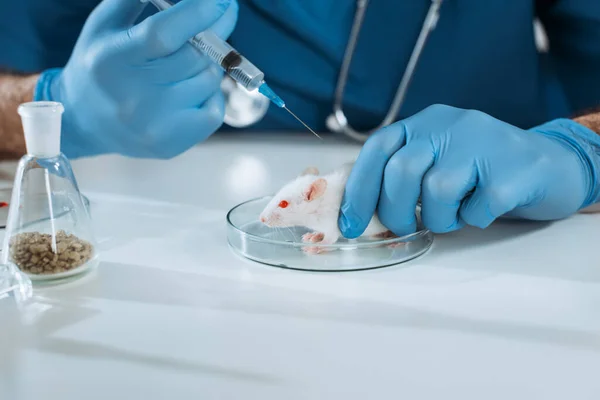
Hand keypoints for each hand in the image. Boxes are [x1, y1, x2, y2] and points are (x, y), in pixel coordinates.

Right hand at [34, 0, 237, 158]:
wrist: (83, 122)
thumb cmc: (102, 65)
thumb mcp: (105, 24)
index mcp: (114, 59)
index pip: (164, 34)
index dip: (199, 13)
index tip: (222, 0)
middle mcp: (134, 96)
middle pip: (196, 57)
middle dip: (219, 29)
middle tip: (224, 12)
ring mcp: (155, 124)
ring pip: (209, 81)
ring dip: (210, 63)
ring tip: (193, 58)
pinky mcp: (172, 144)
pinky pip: (215, 110)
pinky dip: (212, 94)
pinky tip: (193, 88)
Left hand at [338, 104, 599, 237]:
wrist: (551, 163)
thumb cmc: (481, 170)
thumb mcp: (437, 159)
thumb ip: (401, 175)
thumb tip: (358, 211)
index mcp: (426, 122)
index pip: (378, 148)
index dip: (359, 188)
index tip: (351, 224)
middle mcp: (451, 125)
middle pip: (402, 170)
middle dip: (395, 210)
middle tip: (405, 227)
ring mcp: (484, 143)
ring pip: (437, 190)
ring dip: (438, 218)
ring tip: (453, 216)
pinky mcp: (514, 170)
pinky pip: (476, 208)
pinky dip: (473, 219)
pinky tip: (482, 209)